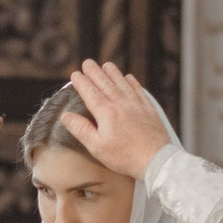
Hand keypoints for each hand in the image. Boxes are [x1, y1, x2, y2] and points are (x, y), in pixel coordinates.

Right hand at [58, 59, 171, 178]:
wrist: (156, 160)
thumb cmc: (125, 157)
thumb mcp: (97, 147)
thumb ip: (81, 129)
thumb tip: (66, 116)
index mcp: (106, 112)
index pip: (90, 92)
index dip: (81, 82)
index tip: (75, 74)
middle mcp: (121, 104)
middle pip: (105, 83)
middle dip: (94, 72)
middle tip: (87, 63)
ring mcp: (136, 105)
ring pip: (122, 83)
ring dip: (113, 73)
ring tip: (106, 65)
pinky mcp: (148, 110)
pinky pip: (138, 90)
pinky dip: (132, 82)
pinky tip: (129, 77)